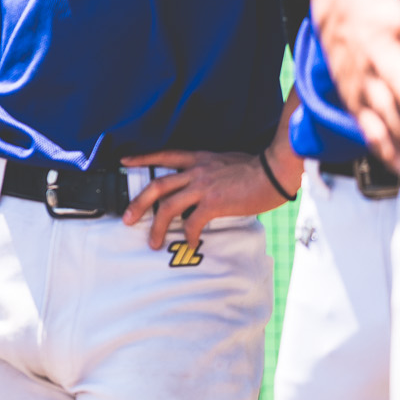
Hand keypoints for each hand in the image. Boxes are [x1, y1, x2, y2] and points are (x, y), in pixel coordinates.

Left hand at [121, 148, 292, 249]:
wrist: (274, 170)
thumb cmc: (256, 168)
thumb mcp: (225, 161)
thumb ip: (208, 170)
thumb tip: (202, 184)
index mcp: (197, 159)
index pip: (163, 156)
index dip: (142, 158)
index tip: (124, 161)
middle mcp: (195, 171)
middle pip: (157, 186)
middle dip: (138, 203)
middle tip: (127, 219)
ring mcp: (203, 186)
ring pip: (168, 206)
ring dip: (157, 226)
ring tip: (154, 242)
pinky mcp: (214, 202)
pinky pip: (193, 222)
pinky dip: (189, 235)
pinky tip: (191, 244)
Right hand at [314, 0, 399, 172]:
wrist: (340, 6)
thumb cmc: (382, 15)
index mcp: (379, 48)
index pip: (398, 77)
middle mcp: (362, 72)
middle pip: (385, 106)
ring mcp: (352, 87)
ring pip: (371, 122)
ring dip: (391, 147)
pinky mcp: (348, 97)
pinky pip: (363, 125)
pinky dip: (378, 145)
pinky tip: (394, 161)